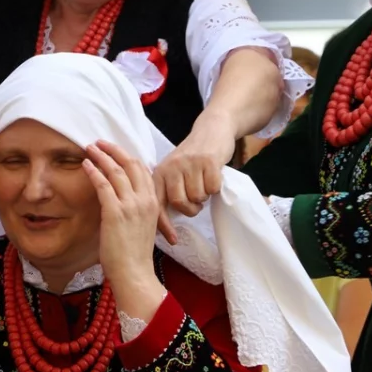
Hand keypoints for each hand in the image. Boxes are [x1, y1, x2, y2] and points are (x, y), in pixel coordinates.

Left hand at [84, 141, 160, 288]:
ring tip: (89, 148)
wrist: (135, 273)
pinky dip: (94, 172)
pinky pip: (103, 185)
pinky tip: (86, 165)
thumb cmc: (135, 254)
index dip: (127, 156)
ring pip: (116, 171)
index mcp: (153, 202)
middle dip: (114, 150)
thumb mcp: (143, 225)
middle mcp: (145, 200)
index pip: (142, 170)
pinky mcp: (115, 212)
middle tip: (100, 142)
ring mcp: (131, 205)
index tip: (114, 150)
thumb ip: (136, 209)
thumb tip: (122, 198)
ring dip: (101, 156)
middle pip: (131, 164)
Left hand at [153, 111, 234, 241]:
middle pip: (179, 202)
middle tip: (196, 202)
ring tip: (203, 186)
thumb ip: (167, 190)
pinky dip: (215, 189)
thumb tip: (163, 223)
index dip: (163, 224)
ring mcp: (190, 163)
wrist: (211, 130)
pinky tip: (212, 178)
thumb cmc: (191, 157)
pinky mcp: (208, 161)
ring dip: (203, 198)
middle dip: (190, 208)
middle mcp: (171, 167)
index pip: (156, 203)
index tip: (173, 241)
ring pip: (197, 197)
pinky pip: (212, 188)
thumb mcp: (173, 171)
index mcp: (159, 172)